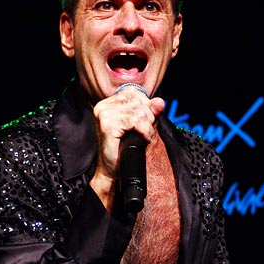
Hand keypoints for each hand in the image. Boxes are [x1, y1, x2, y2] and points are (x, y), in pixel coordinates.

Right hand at [90, 86, 164, 206]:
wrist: (112, 171)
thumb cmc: (124, 150)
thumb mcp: (140, 127)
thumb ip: (150, 113)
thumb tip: (160, 101)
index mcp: (108, 104)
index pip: (133, 93)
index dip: (146, 106)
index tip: (146, 122)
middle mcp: (103, 106)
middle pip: (137, 101)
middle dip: (148, 117)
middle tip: (146, 133)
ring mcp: (104, 115)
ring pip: (138, 111)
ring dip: (147, 126)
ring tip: (144, 137)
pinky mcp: (107, 125)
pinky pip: (135, 121)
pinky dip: (144, 131)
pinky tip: (142, 139)